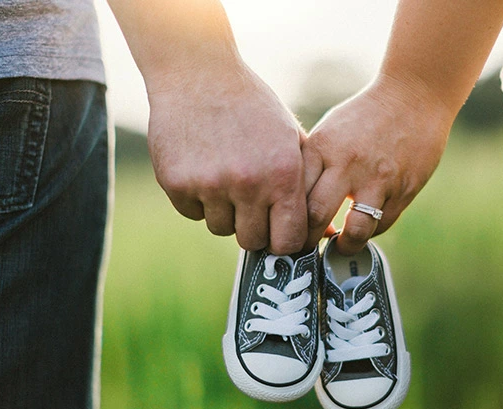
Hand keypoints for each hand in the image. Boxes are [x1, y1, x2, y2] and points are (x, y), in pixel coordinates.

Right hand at [146, 59, 307, 254]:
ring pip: (220, 228)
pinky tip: (202, 167)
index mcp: (282, 174)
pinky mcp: (177, 183)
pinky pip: (192, 213)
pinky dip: (197, 199)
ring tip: (225, 175)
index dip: (283, 241)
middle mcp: (248, 183)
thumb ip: (308, 187)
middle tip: (249, 201)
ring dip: (224, 211)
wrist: (198, 74)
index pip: (288, 241)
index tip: (277, 231)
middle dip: (253, 227)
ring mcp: (210, 185)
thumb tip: (326, 234)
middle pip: (252, 240)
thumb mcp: (290, 139)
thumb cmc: (253, 108)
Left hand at [302, 74, 453, 254]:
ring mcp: (378, 179)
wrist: (414, 96)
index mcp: (322, 148)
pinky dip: (369, 232)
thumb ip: (312, 165)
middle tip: (306, 248)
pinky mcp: (404, 189)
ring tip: (339, 246)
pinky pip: (381, 224)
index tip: (285, 231)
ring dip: (344, 246)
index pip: (294, 195)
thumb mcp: (329, 132)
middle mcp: (348, 164)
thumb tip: (290, 204)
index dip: (286, 220)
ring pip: (355, 230)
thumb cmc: (364, 116)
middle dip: (307, 241)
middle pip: (316, 217)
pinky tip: (363, 227)